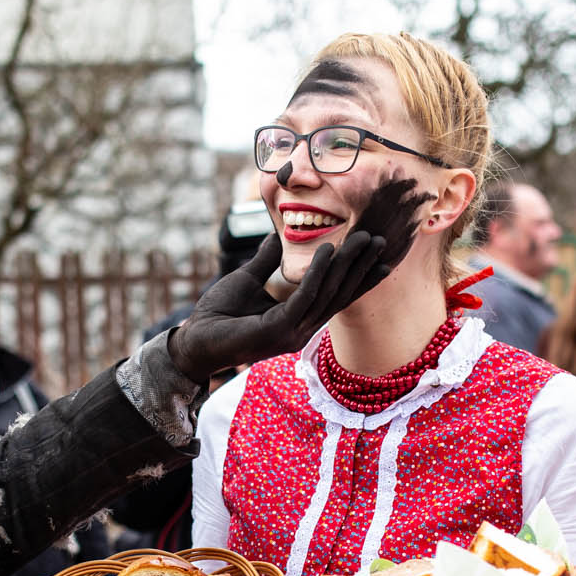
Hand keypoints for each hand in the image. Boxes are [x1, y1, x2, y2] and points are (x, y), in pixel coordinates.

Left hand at [166, 176, 433, 383]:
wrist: (193, 340)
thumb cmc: (218, 315)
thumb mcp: (248, 279)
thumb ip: (267, 259)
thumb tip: (277, 235)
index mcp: (298, 320)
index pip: (336, 296)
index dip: (360, 276)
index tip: (380, 255)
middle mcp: (302, 329)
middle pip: (340, 294)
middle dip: (362, 266)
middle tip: (381, 240)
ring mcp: (293, 332)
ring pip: (328, 294)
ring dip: (346, 264)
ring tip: (362, 238)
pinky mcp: (279, 330)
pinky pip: (304, 297)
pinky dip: (317, 272)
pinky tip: (327, 250)